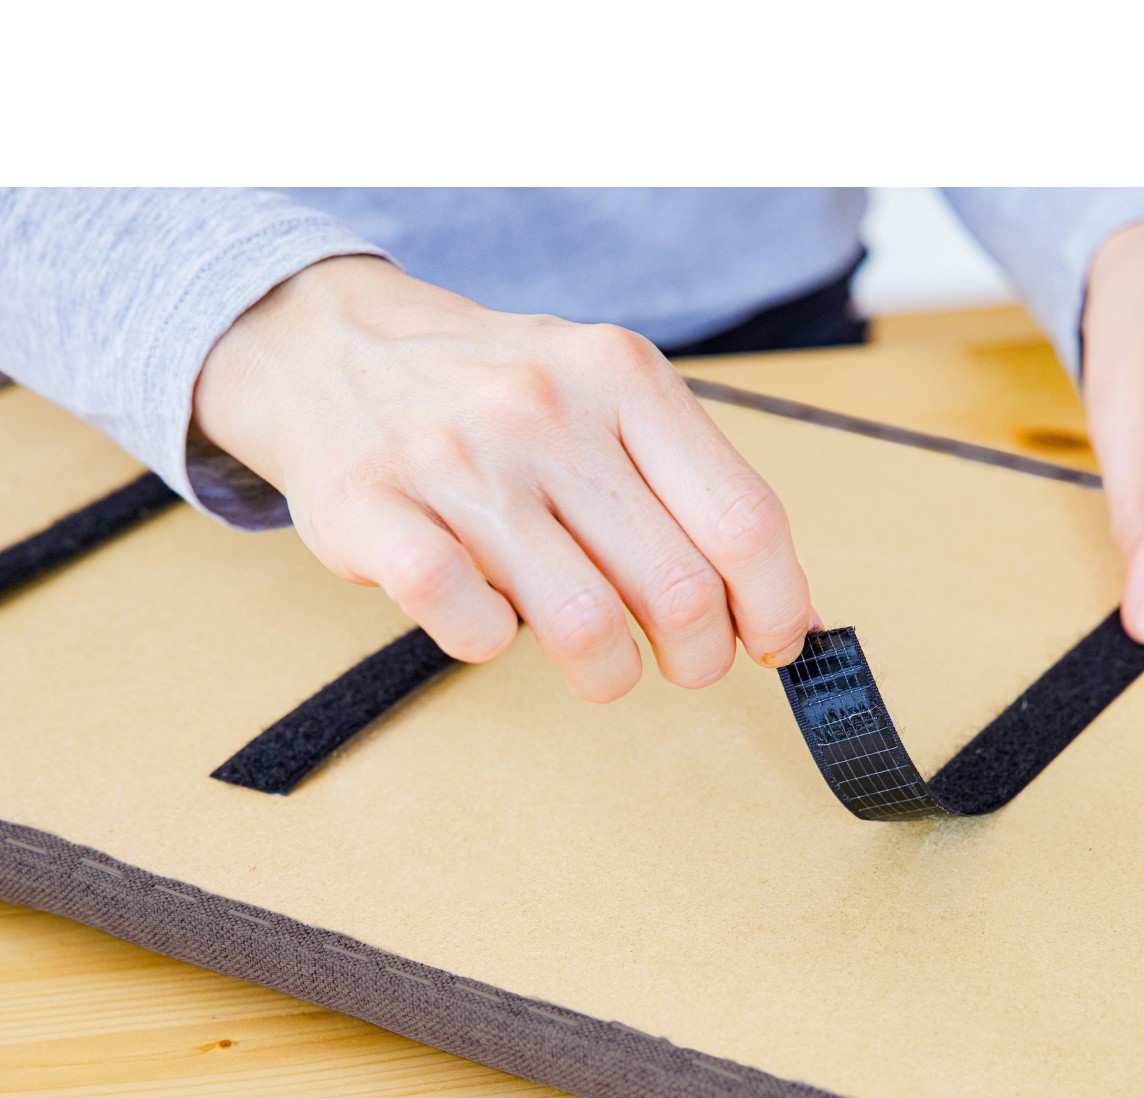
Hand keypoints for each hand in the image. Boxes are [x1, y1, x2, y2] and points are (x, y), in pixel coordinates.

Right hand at [193, 255, 815, 700]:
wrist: (328, 345)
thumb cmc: (495, 396)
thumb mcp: (606, 395)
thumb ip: (691, 486)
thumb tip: (784, 609)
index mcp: (624, 378)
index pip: (745, 520)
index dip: (778, 606)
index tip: (776, 644)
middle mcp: (547, 411)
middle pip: (680, 589)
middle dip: (700, 658)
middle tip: (682, 662)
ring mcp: (458, 461)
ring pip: (586, 626)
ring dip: (610, 674)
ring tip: (602, 662)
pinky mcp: (374, 512)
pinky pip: (471, 627)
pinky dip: (494, 646)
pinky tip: (492, 620)